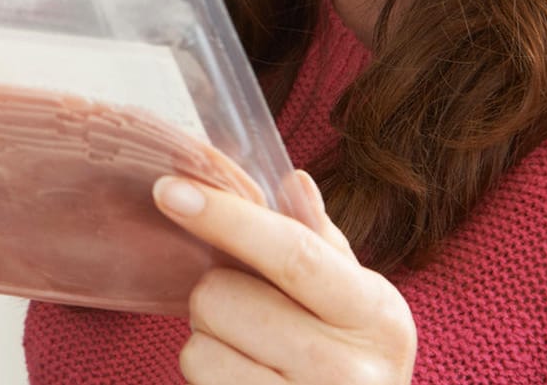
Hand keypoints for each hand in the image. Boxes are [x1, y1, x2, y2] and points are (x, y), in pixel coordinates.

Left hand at [155, 171, 416, 383]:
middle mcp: (350, 372)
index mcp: (376, 316)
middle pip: (222, 296)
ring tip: (250, 355)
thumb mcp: (355, 301)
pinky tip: (247, 381)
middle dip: (215, 293)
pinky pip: (200, 384)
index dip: (227, 218)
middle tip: (247, 312)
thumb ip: (318, 241)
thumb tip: (293, 181)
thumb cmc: (351, 360)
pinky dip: (209, 377)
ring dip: (209, 343)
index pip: (293, 254)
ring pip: (199, 348)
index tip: (170, 190)